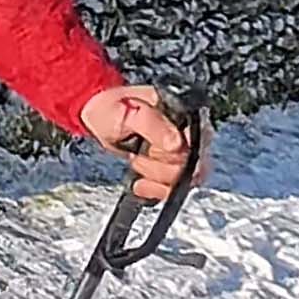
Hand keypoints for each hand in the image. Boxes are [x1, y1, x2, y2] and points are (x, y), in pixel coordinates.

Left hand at [80, 85, 198, 200]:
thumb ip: (153, 126)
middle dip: (161, 169)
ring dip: (156, 179)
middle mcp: (188, 137)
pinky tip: (140, 185)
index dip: (178, 157)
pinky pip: (172, 188)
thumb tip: (177, 145)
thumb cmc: (114, 107)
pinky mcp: (169, 169)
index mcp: (185, 117)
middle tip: (138, 158)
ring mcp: (180, 154)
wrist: (98, 117)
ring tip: (136, 162)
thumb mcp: (130, 112)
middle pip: (195, 168)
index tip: (154, 154)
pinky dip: (155, 191)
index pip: (199, 145)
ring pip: (184, 181)